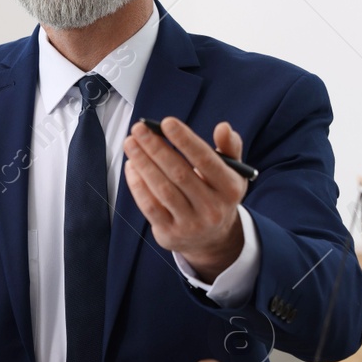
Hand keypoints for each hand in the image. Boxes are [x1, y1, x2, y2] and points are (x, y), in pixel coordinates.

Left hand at [123, 117, 247, 281]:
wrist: (212, 239)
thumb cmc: (217, 194)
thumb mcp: (231, 172)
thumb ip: (229, 147)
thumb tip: (223, 127)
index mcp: (230, 188)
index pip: (206, 160)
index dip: (185, 140)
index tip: (166, 122)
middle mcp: (212, 208)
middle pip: (179, 173)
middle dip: (156, 148)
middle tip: (139, 129)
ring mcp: (190, 224)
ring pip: (162, 189)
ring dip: (143, 163)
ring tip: (130, 144)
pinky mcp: (170, 234)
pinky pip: (149, 206)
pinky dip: (137, 184)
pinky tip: (131, 166)